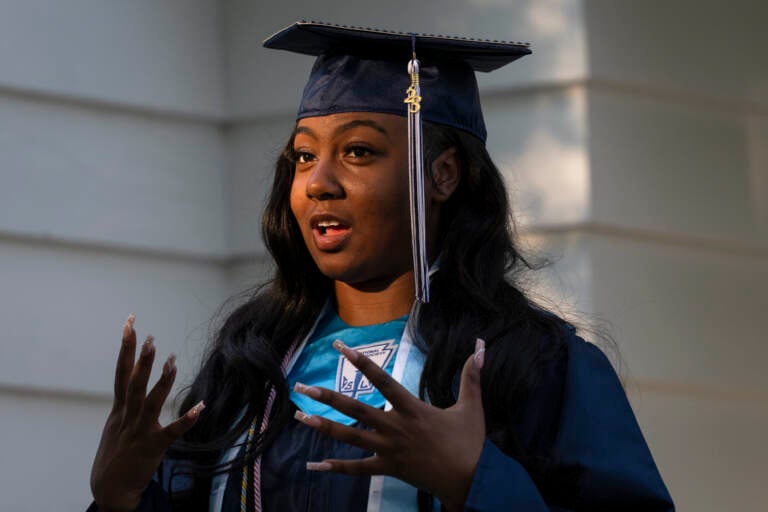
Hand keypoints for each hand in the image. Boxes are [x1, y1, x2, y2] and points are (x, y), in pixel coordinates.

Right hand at [90, 315, 204, 511]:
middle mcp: (127, 417)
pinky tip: (200, 407)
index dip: (126, 346)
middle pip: (132, 383)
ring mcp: (139, 432)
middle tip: (151, 337)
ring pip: (150, 402)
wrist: (110, 490)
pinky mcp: (153, 447)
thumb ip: (125, 403)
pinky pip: (172, 431)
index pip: (121, 371)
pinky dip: (186, 418)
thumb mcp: (115, 424)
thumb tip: (132, 381)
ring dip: (161, 382)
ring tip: (171, 360)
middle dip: (141, 360)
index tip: (130, 322)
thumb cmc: (115, 454)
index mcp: (119, 409)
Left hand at [293, 338, 486, 511]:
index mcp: (412, 408)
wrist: (470, 480)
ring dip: (323, 426)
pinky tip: (315, 464)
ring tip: (300, 416)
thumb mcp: (472, 405)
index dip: (360, 362)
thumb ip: (472, 374)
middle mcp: (395, 427)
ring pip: (350, 436)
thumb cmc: (470, 442)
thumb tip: (482, 344)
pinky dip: (335, 467)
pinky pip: (357, 469)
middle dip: (327, 397)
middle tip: (302, 387)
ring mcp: (389, 449)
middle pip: (355, 408)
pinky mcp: (388, 469)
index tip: (340, 348)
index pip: (381, 380)